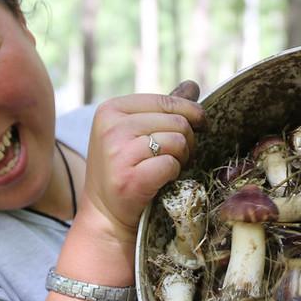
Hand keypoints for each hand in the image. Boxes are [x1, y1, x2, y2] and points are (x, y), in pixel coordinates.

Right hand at [82, 81, 204, 242]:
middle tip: (177, 158)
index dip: (190, 115)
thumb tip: (193, 85)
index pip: (168, 101)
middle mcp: (111, 127)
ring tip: (165, 169)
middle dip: (187, 141)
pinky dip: (174, 174)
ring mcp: (118, 153)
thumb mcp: (135, 133)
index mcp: (111, 109)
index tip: (195, 131)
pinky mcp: (130, 178)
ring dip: (181, 159)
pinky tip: (160, 181)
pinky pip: (171, 165)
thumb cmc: (125, 171)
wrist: (106, 215)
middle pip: (177, 122)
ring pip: (178, 142)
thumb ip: (163, 109)